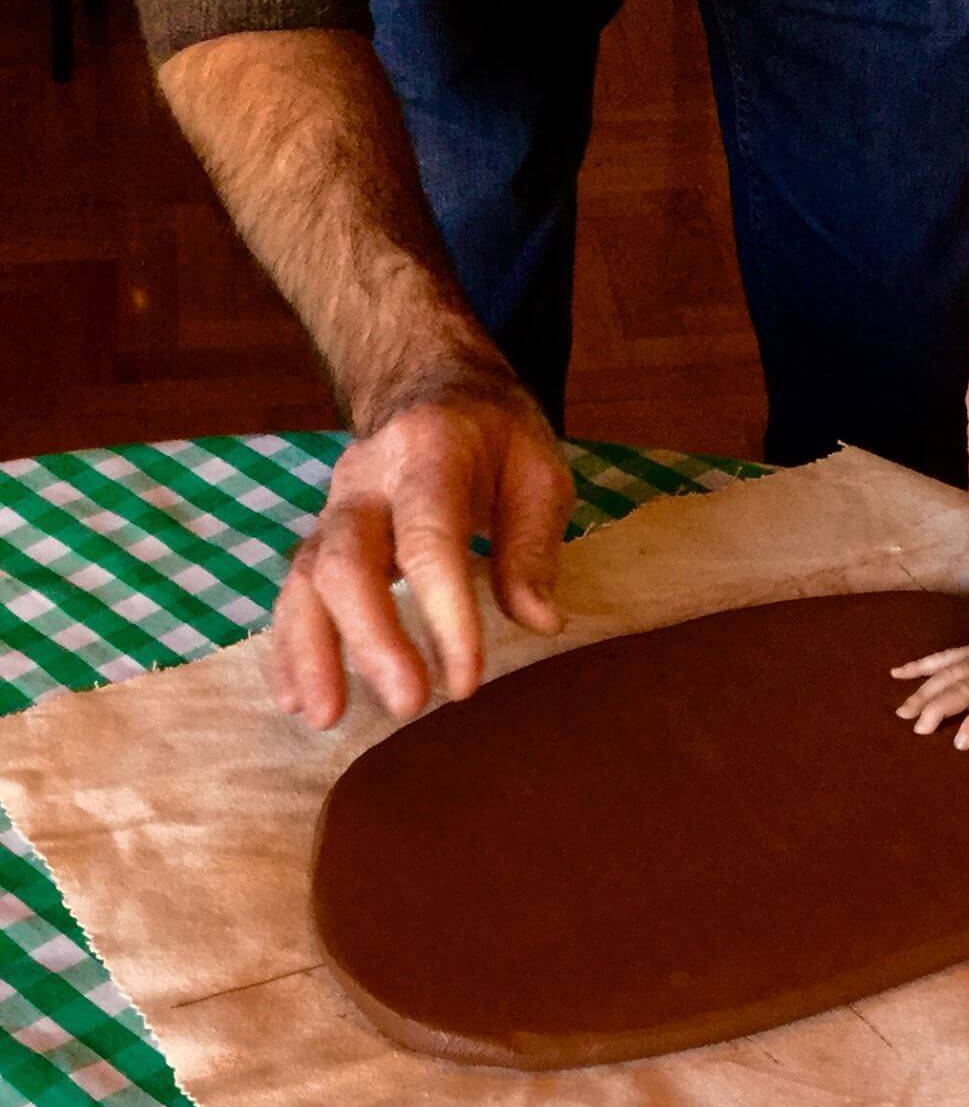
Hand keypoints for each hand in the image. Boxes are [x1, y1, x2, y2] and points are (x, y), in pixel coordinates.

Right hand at [267, 377, 574, 728]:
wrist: (432, 387)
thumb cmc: (496, 436)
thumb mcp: (539, 470)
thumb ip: (534, 544)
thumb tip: (541, 622)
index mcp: (430, 454)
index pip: (429, 540)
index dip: (444, 613)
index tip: (465, 680)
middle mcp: (366, 480)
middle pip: (348, 561)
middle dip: (371, 639)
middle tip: (407, 705)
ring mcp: (334, 508)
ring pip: (306, 579)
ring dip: (311, 652)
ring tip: (325, 718)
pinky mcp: (320, 537)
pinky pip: (293, 591)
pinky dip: (289, 647)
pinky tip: (294, 697)